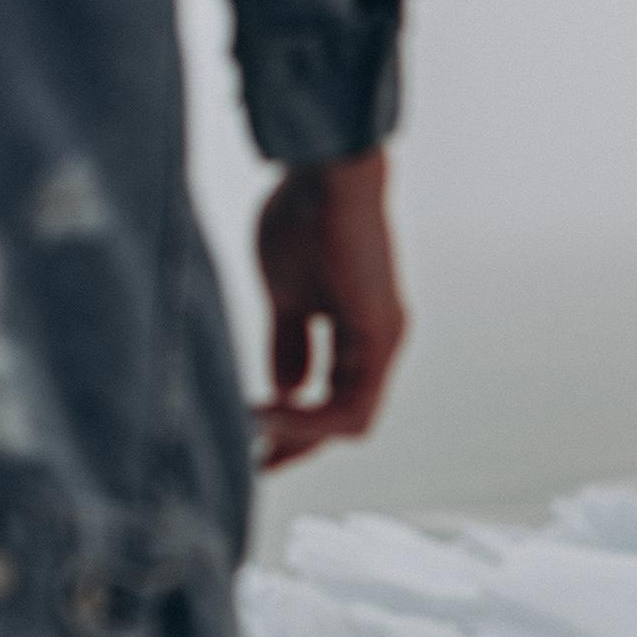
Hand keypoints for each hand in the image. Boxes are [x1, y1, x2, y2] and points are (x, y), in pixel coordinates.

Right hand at [255, 148, 407, 468]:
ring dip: (300, 433)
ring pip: (350, 420)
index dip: (293, 426)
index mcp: (357, 334)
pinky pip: (353, 405)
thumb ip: (288, 345)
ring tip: (255, 428)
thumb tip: (282, 388)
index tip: (253, 440)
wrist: (325, 173)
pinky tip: (270, 411)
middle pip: (342, 418)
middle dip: (297, 444)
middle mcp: (377, 344)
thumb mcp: (285, 298)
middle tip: (257, 463)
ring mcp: (384, 342)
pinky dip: (311, 418)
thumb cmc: (301, 219)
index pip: (331, 399)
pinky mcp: (381, 337)